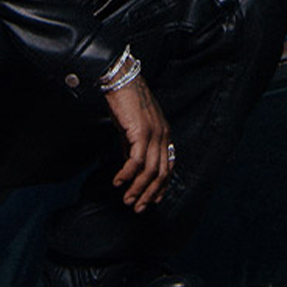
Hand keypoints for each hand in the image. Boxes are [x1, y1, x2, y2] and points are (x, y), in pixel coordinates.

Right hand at [103, 75, 172, 212]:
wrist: (120, 79)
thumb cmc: (124, 100)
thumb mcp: (131, 127)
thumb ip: (132, 146)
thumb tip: (129, 166)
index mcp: (164, 133)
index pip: (168, 166)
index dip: (161, 187)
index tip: (151, 200)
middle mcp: (163, 135)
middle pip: (161, 173)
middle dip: (149, 194)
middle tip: (137, 207)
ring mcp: (154, 134)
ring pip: (150, 171)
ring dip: (138, 189)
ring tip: (127, 199)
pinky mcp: (140, 132)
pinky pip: (136, 161)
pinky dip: (127, 174)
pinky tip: (118, 181)